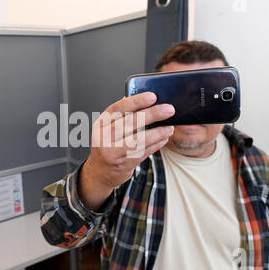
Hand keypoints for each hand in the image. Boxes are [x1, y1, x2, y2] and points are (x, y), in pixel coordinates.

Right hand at [78, 92, 174, 210]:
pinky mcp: (123, 164)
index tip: (152, 96)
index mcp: (100, 125)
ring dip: (157, 132)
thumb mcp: (107, 129)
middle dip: (152, 114)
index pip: (117, 109)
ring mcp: (113, 152)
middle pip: (130, 123)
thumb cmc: (107, 147)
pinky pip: (143, 152)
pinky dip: (156, 145)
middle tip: (168, 110)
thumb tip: (140, 100)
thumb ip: (121, 116)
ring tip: (169, 127)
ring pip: (138, 139)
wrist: (99, 172)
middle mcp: (104, 138)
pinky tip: (164, 139)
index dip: (135, 101)